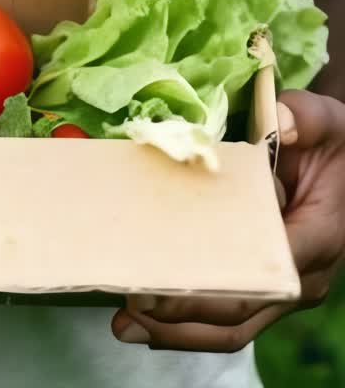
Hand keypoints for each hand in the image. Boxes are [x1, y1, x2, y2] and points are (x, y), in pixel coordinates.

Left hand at [111, 92, 344, 351]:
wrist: (343, 160)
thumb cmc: (332, 141)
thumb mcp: (327, 121)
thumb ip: (306, 117)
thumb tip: (280, 122)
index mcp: (319, 238)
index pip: (265, 278)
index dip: (214, 290)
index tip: (165, 288)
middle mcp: (304, 276)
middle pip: (240, 315)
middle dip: (182, 318)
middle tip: (131, 305)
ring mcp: (284, 289)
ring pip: (232, 327)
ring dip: (177, 331)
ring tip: (126, 323)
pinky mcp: (266, 288)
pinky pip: (228, 317)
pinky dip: (186, 322)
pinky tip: (145, 319)